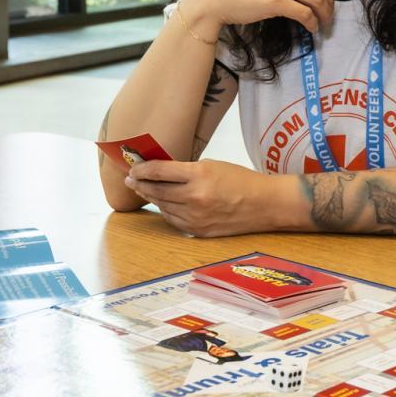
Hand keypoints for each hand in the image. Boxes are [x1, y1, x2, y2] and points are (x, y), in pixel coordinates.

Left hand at [124, 159, 269, 236]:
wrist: (265, 204)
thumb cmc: (241, 180)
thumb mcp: (213, 165)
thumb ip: (186, 170)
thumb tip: (161, 172)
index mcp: (199, 175)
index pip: (159, 171)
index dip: (142, 169)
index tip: (134, 167)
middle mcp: (195, 197)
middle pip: (156, 190)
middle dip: (140, 184)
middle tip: (131, 179)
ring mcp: (196, 217)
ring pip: (163, 206)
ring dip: (152, 197)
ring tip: (145, 190)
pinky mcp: (198, 231)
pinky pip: (174, 220)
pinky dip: (167, 211)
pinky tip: (164, 204)